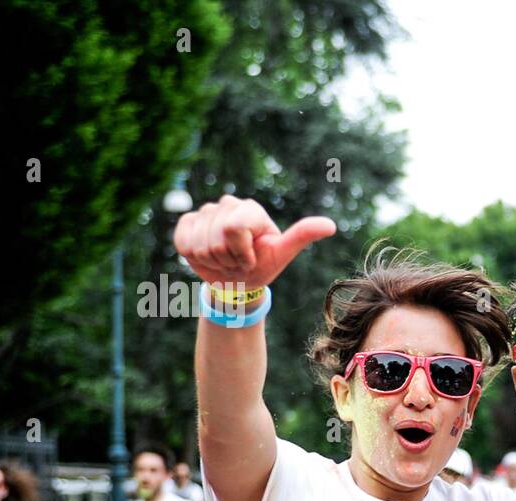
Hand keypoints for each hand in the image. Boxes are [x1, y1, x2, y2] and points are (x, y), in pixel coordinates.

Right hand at [173, 195, 335, 288]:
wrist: (237, 281)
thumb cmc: (263, 265)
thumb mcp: (283, 253)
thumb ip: (302, 236)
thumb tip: (332, 226)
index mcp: (251, 210)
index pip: (234, 230)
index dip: (242, 253)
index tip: (251, 259)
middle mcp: (227, 204)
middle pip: (216, 240)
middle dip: (228, 260)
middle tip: (238, 262)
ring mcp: (205, 211)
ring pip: (199, 244)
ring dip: (212, 261)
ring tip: (225, 260)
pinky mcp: (187, 222)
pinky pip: (183, 242)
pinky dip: (194, 257)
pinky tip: (207, 256)